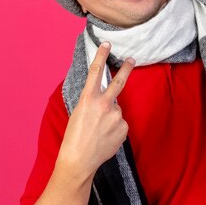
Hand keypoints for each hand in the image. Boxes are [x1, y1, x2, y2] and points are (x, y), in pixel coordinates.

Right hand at [57, 42, 134, 178]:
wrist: (79, 160)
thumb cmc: (74, 137)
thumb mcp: (78, 113)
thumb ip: (94, 102)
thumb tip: (109, 101)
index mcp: (88, 98)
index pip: (96, 71)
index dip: (101, 55)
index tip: (107, 43)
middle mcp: (104, 104)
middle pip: (119, 82)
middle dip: (126, 68)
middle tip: (131, 59)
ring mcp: (116, 116)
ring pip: (116, 110)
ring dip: (110, 117)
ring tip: (98, 131)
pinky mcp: (124, 128)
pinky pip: (120, 124)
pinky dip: (114, 129)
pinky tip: (105, 137)